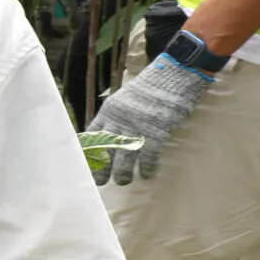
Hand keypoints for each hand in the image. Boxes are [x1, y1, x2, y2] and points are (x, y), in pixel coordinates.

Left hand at [88, 54, 214, 184]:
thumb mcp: (123, 99)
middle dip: (102, 168)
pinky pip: (148, 156)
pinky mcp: (156, 132)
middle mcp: (119, 121)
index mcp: (109, 112)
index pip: (92, 136)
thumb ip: (115, 116)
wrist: (172, 76)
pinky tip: (146, 175)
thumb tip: (107, 134)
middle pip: (105, 150)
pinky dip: (147, 168)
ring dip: (123, 173)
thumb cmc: (149, 88)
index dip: (88, 153)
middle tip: (100, 182)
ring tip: (123, 181)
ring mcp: (137, 128)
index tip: (86, 165)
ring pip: (124, 157)